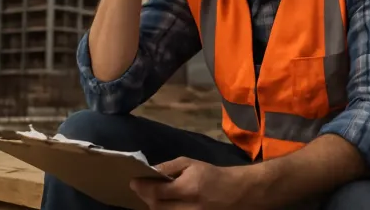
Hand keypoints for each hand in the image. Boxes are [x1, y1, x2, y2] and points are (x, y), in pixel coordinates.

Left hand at [130, 157, 250, 209]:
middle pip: (157, 207)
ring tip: (150, 196)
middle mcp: (190, 207)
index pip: (158, 191)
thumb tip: (149, 171)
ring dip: (153, 206)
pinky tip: (161, 203)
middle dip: (146, 197)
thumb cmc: (211, 174)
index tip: (133, 182)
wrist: (236, 192)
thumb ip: (169, 167)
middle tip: (139, 189)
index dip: (143, 187)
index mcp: (189, 188)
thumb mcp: (191, 163)